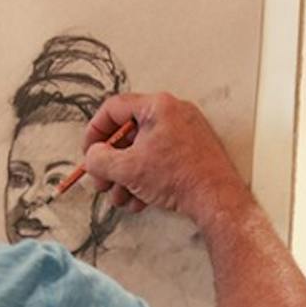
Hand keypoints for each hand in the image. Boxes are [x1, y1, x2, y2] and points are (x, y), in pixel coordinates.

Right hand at [80, 92, 249, 224]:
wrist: (217, 199)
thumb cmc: (180, 177)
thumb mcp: (127, 169)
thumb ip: (100, 160)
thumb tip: (92, 157)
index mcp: (158, 106)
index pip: (113, 109)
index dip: (95, 132)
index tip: (89, 152)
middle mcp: (173, 113)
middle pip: (128, 134)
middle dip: (111, 164)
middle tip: (102, 182)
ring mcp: (185, 132)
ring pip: (143, 151)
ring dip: (126, 177)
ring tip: (121, 199)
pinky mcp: (192, 152)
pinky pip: (160, 160)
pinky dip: (146, 179)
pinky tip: (139, 201)